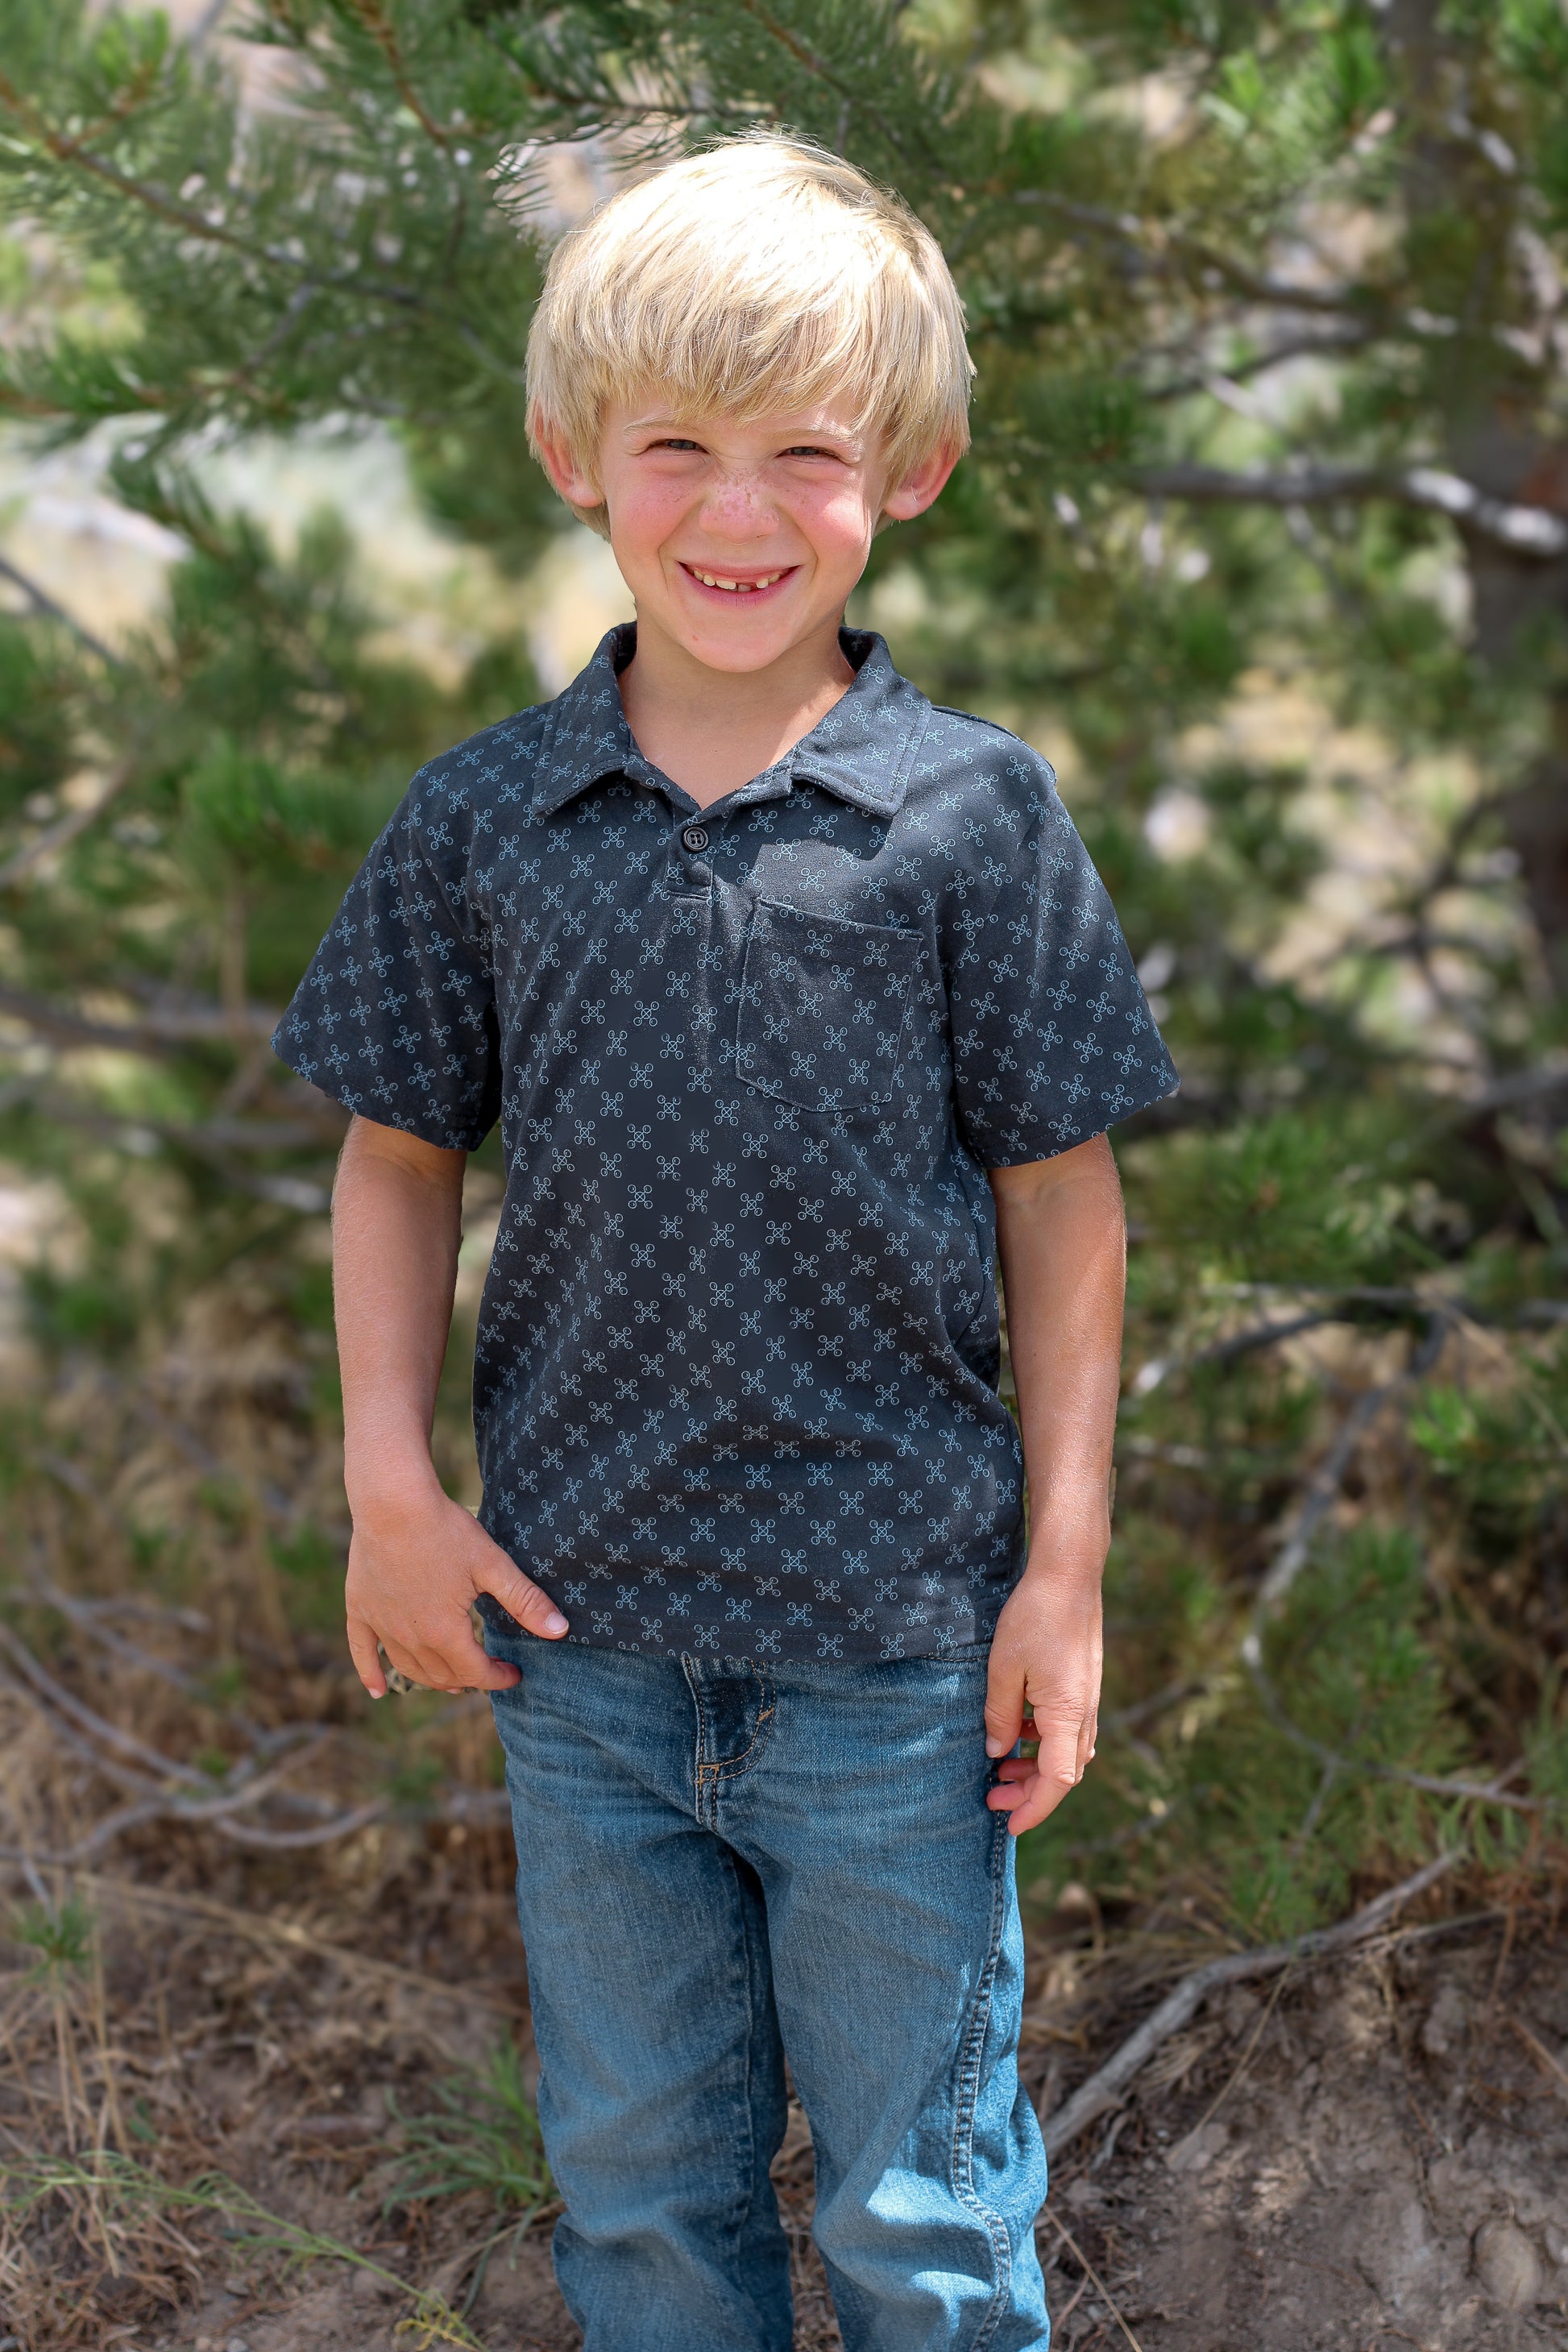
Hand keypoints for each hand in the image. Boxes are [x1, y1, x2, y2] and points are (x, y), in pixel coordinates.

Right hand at [344, 1471, 568, 1697]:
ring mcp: (381, 1625)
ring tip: (451, 1681)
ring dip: (432, 1680)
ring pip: (408, 1669)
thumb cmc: (445, 1531)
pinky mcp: (359, 1609)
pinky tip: (377, 1691)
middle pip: (442, 1675)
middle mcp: (409, 1638)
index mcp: (444, 1632)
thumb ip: (526, 1602)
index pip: (475, 1672)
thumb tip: (561, 1631)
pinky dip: (371, 1674)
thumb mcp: (493, 1565)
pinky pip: (362, 1652)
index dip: (498, 1678)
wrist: (392, 1503)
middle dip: (469, 1679)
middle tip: (487, 1671)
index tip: (515, 1674)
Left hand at [983, 1556, 1102, 1835]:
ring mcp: (1088, 1701)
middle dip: (1028, 1794)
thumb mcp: (1003, 1668)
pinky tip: (1016, 1734)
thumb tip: (996, 1753)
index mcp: (1068, 1715)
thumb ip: (1000, 1716)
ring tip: (997, 1772)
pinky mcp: (1083, 1687)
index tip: (1009, 1826)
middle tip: (990, 1800)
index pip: (1057, 1781)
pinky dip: (1042, 1745)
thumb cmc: (1034, 1617)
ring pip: (1067, 1754)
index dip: (1034, 1808)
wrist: (1069, 1576)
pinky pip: (1067, 1731)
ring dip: (1035, 1769)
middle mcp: (1085, 1714)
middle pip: (1063, 1774)